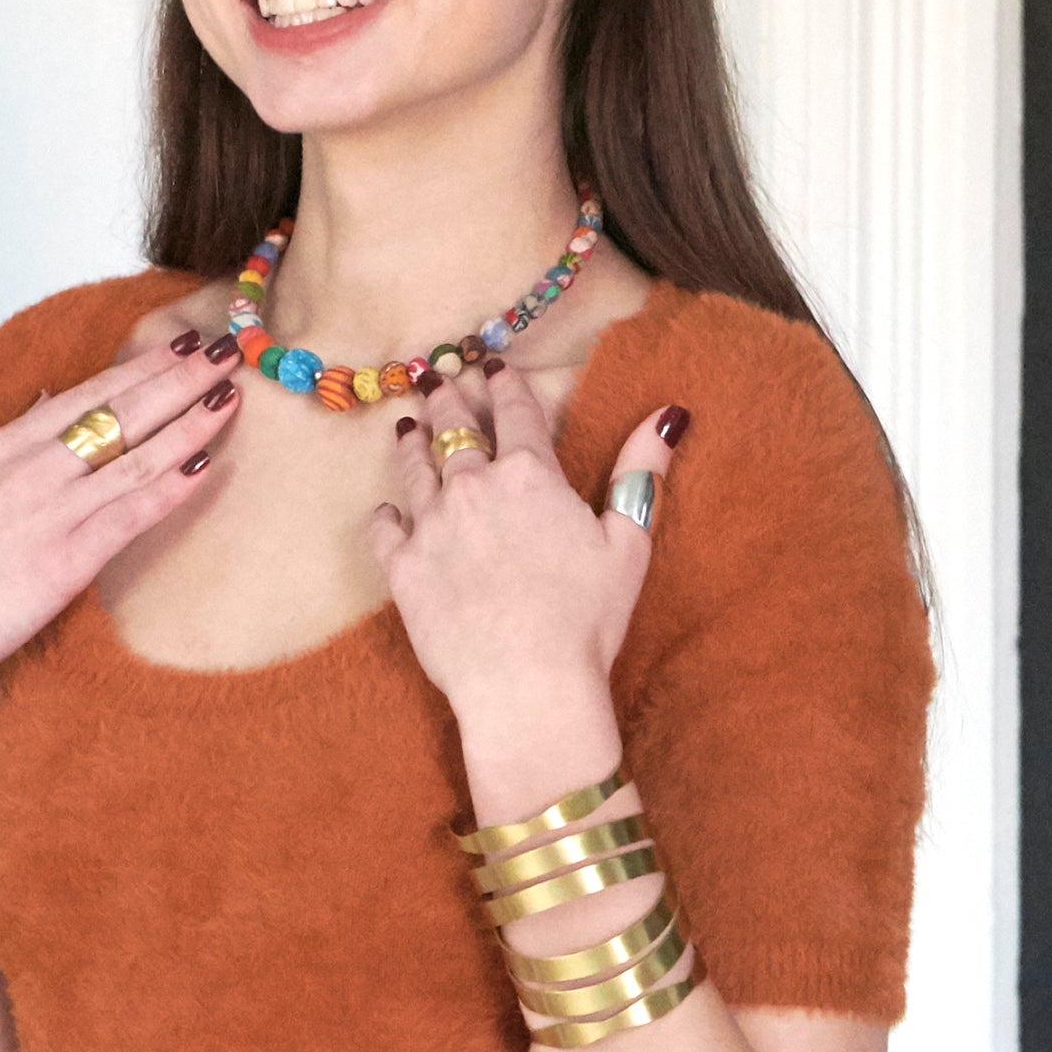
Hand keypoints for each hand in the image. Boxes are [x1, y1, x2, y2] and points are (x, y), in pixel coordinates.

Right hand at [0, 330, 244, 722]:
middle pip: (120, 411)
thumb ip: (13, 441)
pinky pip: (132, 513)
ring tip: (229, 396)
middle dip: (178, 379)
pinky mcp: (66, 559)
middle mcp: (30, 468)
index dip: (141, 367)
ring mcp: (49, 511)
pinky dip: (172, 487)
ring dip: (189, 423)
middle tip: (225, 352)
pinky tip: (206, 466)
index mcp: (4, 447)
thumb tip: (49, 396)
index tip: (181, 345)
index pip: (88, 393)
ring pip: (136, 456)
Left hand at [366, 356, 688, 732]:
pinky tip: (388, 509)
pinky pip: (383, 526)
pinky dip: (386, 513)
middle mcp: (474, 487)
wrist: (527, 684)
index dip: (504, 385)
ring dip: (411, 441)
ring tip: (407, 425)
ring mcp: (432, 525)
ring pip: (413, 467)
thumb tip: (668, 414)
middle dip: (448, 399)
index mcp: (530, 475)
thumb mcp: (628, 543)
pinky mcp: (402, 567)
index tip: (493, 367)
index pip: (514, 412)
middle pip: (455, 429)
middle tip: (436, 379)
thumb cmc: (586, 619)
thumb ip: (640, 472)